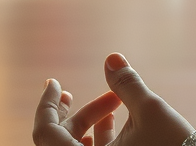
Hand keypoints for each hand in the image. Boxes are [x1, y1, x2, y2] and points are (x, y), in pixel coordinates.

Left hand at [32, 54, 194, 145]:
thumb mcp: (150, 110)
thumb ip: (127, 84)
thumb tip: (111, 58)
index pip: (46, 132)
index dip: (46, 104)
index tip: (54, 82)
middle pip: (60, 140)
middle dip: (80, 112)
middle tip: (103, 93)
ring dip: (89, 123)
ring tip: (112, 102)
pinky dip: (98, 138)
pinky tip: (114, 118)